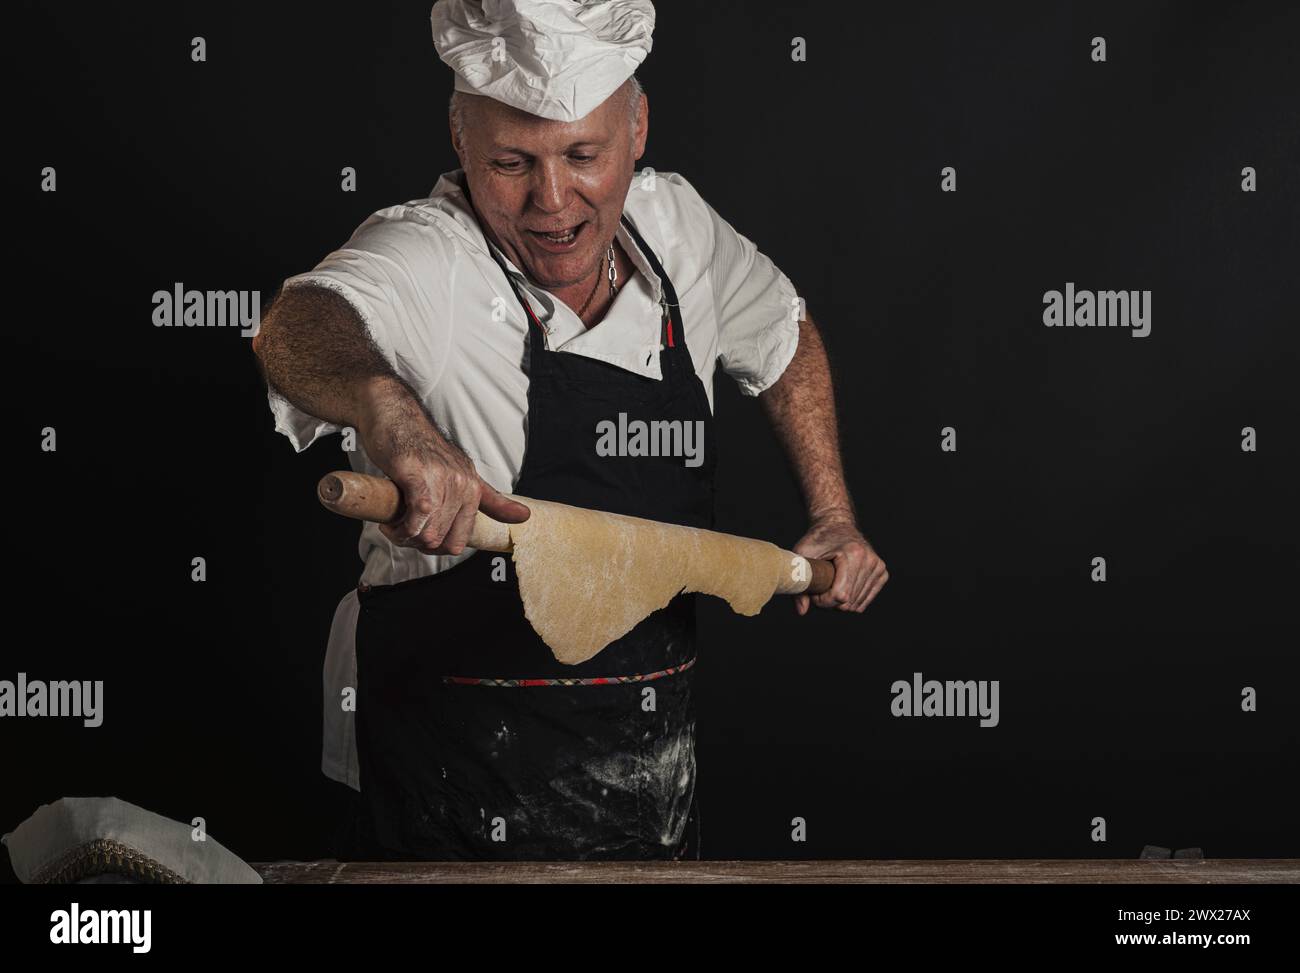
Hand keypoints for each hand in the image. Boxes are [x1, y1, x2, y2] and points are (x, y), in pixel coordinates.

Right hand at [357, 381, 528, 554]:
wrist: (395, 416)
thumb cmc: (421, 448)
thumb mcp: (460, 473)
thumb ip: (490, 499)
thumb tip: (525, 517)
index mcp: (473, 489)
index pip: (460, 541)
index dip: (435, 547)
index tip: (418, 537)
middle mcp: (462, 485)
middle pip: (440, 541)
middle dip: (416, 544)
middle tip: (399, 530)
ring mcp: (442, 479)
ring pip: (427, 534)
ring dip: (403, 537)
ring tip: (392, 524)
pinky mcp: (418, 475)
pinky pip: (418, 517)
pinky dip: (399, 527)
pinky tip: (388, 521)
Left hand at [792, 515, 887, 614]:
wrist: (837, 524)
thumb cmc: (818, 538)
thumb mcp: (802, 555)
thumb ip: (799, 582)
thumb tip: (802, 611)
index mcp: (853, 554)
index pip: (840, 595)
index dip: (823, 600)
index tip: (814, 590)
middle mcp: (870, 560)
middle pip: (848, 601)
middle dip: (830, 602)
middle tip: (821, 587)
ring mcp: (878, 566)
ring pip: (857, 604)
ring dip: (841, 601)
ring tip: (831, 585)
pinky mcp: (882, 572)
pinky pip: (865, 600)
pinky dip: (852, 599)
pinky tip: (843, 587)